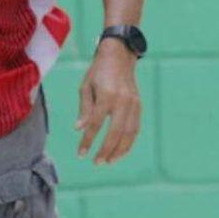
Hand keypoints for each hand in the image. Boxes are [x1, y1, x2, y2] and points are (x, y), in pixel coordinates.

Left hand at [75, 37, 140, 164]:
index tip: (80, 153)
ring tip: (108, 161)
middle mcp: (122, 101)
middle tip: (96, 162)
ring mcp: (133, 104)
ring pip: (129, 134)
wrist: (119, 55)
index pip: (95, 124)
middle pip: (114, 133)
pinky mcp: (139, 106)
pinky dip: (129, 142)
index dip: (87, 141)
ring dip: (119, 150)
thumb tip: (79, 129)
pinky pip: (135, 129)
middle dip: (105, 150)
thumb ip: (84, 109)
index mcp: (106, 95)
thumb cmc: (98, 71)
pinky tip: (120, 151)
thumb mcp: (86, 86)